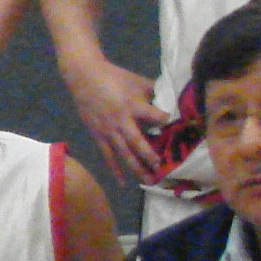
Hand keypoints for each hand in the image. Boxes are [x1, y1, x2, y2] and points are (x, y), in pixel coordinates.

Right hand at [62, 55, 168, 185]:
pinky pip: (108, 156)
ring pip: (124, 154)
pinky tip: (124, 183)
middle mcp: (121, 121)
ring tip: (149, 181)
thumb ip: (153, 92)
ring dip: (137, 168)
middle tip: (162, 168)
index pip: (154, 116)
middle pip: (137, 143)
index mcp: (132, 105)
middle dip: (150, 157)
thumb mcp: (136, 80)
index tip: (175, 125)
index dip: (165, 120)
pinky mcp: (98, 136)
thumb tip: (170, 101)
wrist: (84, 77)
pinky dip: (115, 170)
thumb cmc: (114, 77)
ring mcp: (108, 131)